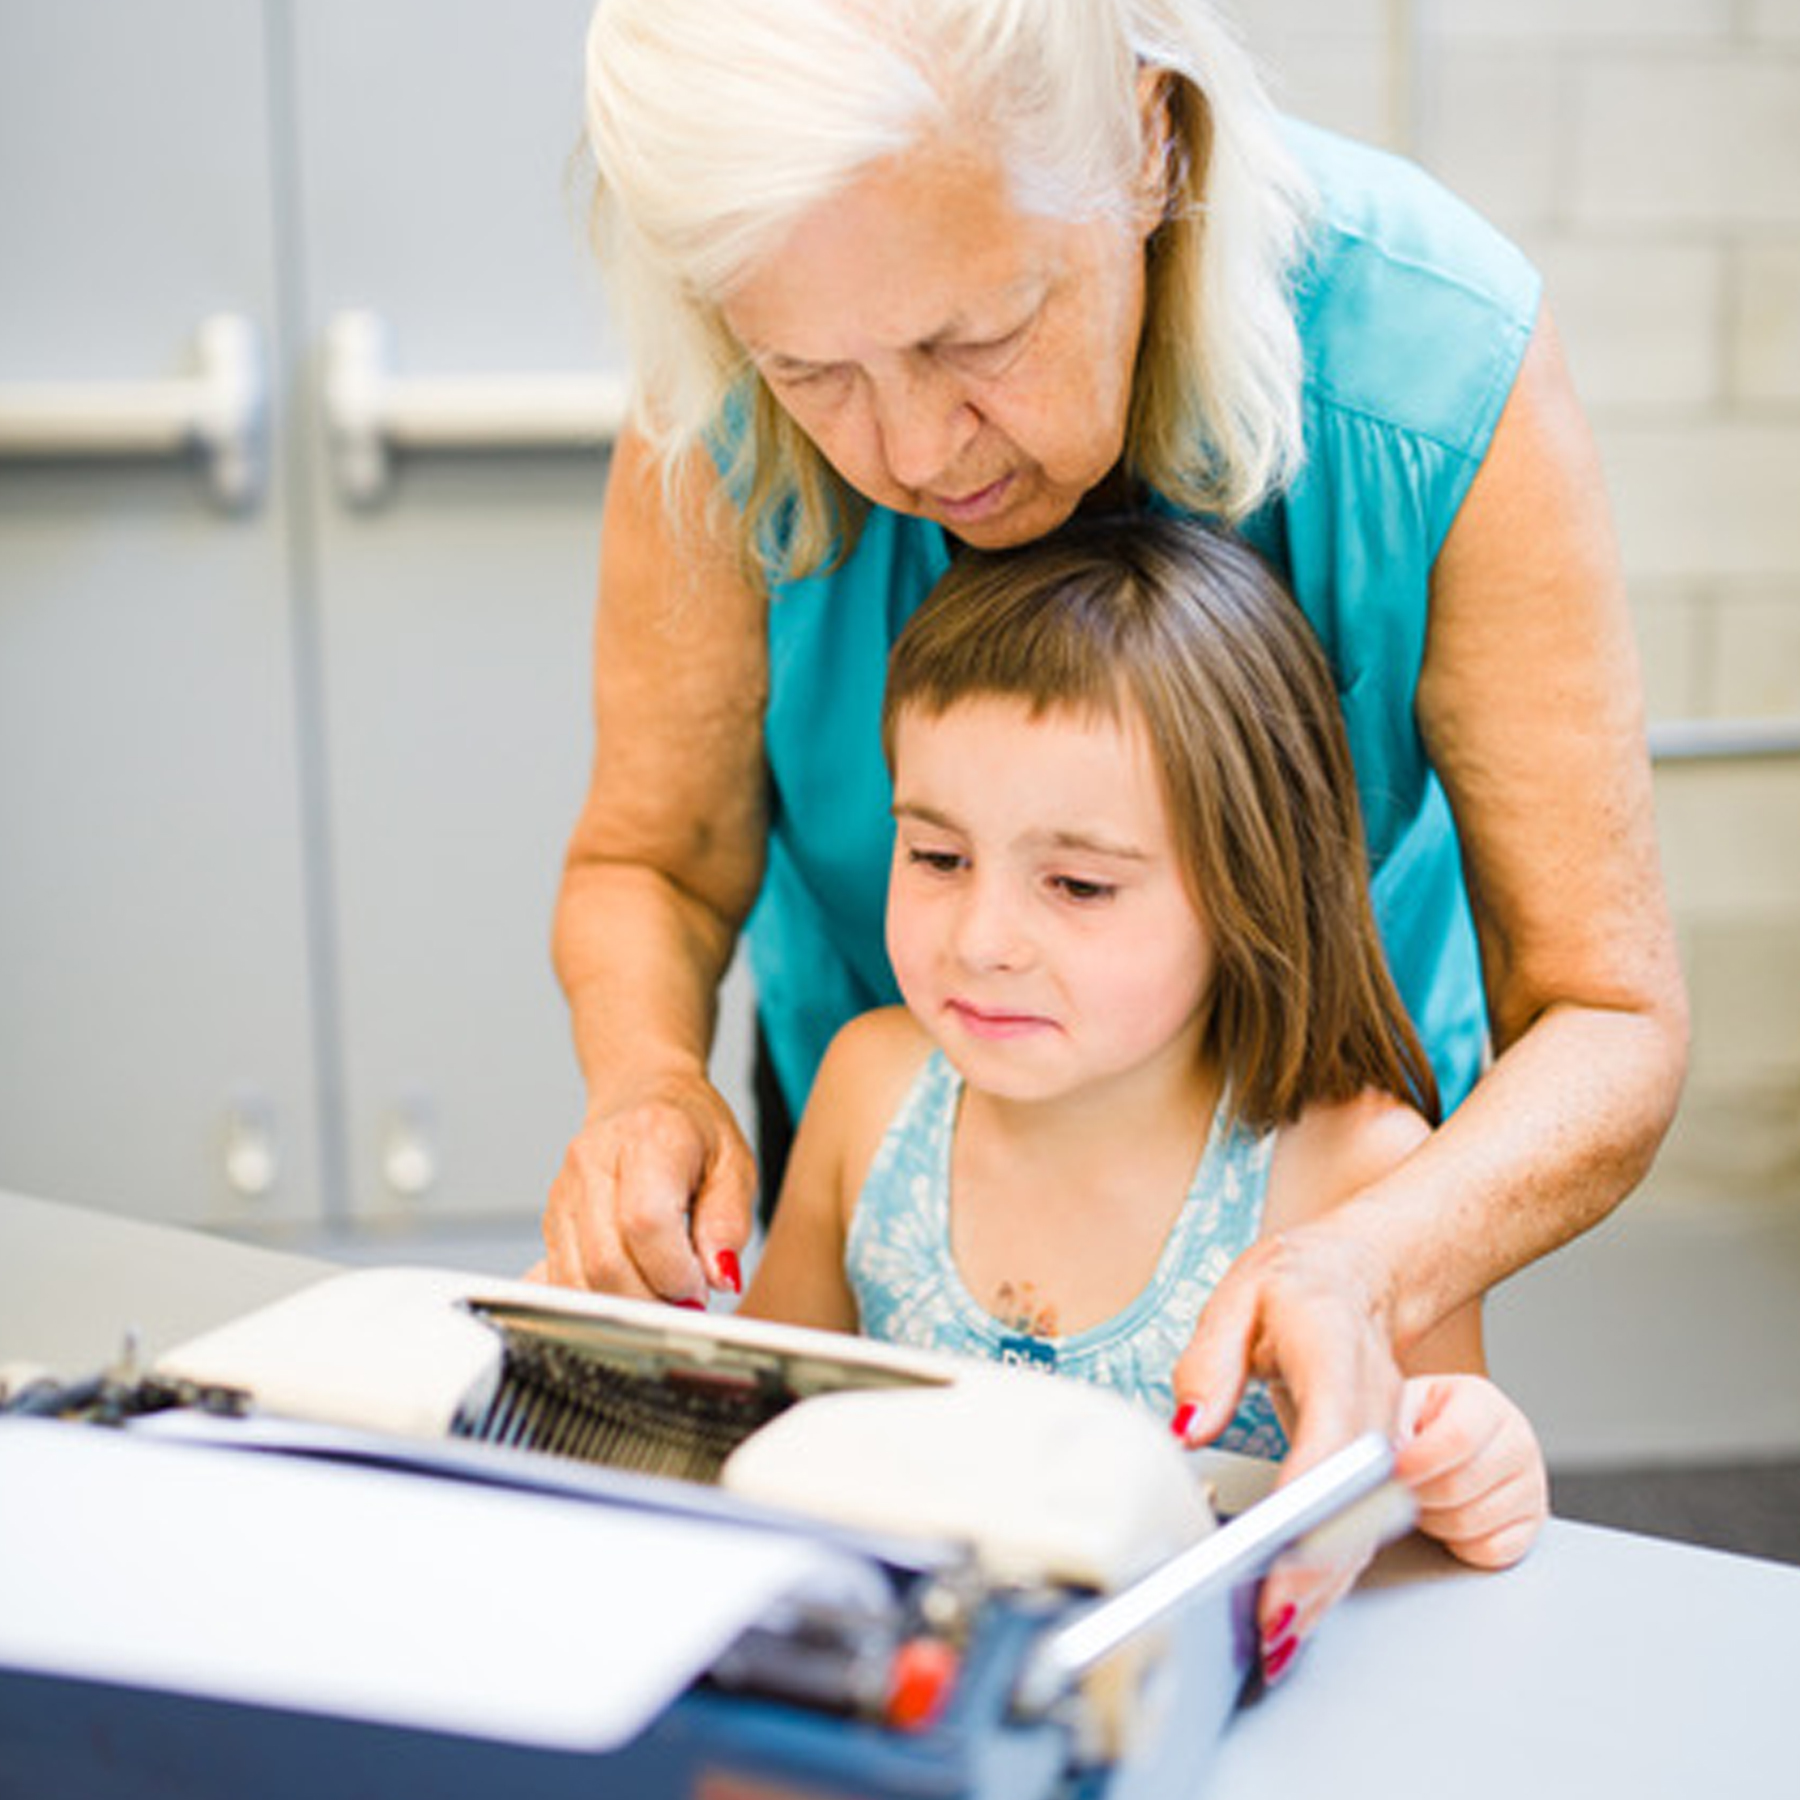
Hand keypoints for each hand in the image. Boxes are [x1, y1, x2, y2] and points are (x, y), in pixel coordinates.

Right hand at [535, 1070, 755, 1302]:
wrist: (641, 1094)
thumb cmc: (691, 1129)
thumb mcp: (735, 1164)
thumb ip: (730, 1222)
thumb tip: (719, 1277)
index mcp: (648, 1137)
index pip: (645, 1221)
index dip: (674, 1271)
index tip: (700, 1286)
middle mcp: (594, 1162)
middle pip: (605, 1261)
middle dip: (651, 1299)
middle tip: (685, 1299)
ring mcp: (564, 1191)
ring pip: (578, 1279)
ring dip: (625, 1305)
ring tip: (662, 1292)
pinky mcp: (551, 1218)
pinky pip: (564, 1279)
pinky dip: (600, 1299)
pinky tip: (631, 1287)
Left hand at [1169, 1224, 1403, 1675]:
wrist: (1362, 1272)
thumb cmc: (1301, 1281)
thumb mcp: (1241, 1295)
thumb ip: (1210, 1359)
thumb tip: (1188, 1423)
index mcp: (1337, 1353)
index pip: (1332, 1441)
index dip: (1310, 1506)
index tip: (1279, 1553)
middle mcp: (1373, 1404)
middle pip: (1355, 1502)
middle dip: (1316, 1571)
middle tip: (1269, 1626)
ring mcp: (1383, 1436)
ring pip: (1362, 1524)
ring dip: (1323, 1585)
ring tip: (1275, 1636)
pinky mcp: (1374, 1461)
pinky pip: (1357, 1522)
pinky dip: (1330, 1569)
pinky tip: (1297, 1606)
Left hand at [1395, 1373, 1547, 1568]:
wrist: (1452, 1440)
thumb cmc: (1427, 1422)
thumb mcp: (1407, 1404)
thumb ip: (1393, 1423)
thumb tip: (1380, 1454)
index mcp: (1484, 1403)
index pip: (1457, 1437)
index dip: (1419, 1461)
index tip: (1394, 1471)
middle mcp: (1517, 1440)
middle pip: (1459, 1486)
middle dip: (1418, 1494)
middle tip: (1400, 1488)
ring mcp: (1531, 1484)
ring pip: (1470, 1523)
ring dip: (1434, 1520)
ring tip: (1424, 1499)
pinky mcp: (1534, 1524)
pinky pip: (1490, 1551)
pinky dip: (1460, 1544)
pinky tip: (1449, 1518)